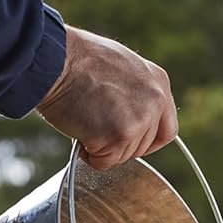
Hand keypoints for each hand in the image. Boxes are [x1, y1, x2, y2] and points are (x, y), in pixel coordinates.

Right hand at [35, 25, 178, 169]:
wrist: (56, 60)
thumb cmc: (77, 61)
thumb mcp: (121, 68)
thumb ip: (135, 94)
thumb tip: (131, 118)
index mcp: (159, 83)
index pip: (167, 129)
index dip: (147, 142)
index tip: (128, 142)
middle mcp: (155, 101)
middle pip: (144, 147)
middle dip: (119, 145)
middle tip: (96, 125)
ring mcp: (139, 119)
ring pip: (124, 156)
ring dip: (102, 147)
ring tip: (85, 119)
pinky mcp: (119, 135)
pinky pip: (104, 162)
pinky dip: (88, 154)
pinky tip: (79, 129)